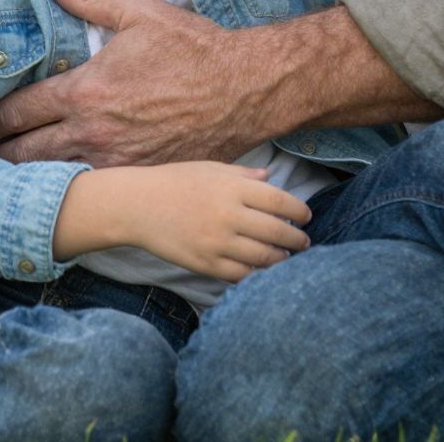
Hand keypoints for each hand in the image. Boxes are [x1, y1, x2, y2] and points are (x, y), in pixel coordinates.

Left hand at [0, 0, 264, 166]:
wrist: (246, 91)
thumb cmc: (194, 49)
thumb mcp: (140, 14)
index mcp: (86, 92)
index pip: (20, 111)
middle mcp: (94, 133)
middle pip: (26, 154)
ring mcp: (116, 163)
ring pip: (54, 178)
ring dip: (24, 179)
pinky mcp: (139, 179)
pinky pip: (91, 190)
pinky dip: (66, 190)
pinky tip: (52, 193)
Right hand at [129, 161, 313, 281]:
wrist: (137, 205)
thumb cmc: (174, 181)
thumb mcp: (209, 169)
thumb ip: (242, 175)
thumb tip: (270, 177)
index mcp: (232, 188)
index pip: (279, 201)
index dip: (299, 210)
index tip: (306, 215)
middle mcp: (228, 215)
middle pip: (277, 232)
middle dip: (296, 239)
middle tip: (303, 241)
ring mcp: (217, 242)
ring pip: (263, 258)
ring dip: (281, 259)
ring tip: (286, 257)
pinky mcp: (205, 264)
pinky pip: (241, 275)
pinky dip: (257, 274)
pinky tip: (262, 269)